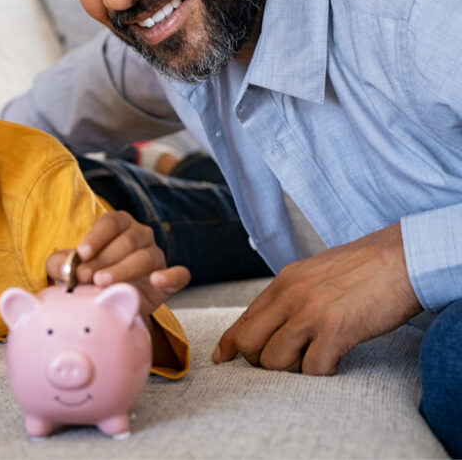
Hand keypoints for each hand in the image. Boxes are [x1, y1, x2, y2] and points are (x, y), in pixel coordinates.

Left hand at [46, 210, 190, 317]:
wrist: (108, 305)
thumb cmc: (87, 279)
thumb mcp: (68, 270)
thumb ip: (60, 264)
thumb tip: (65, 267)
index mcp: (118, 225)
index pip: (111, 222)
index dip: (96, 237)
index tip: (82, 254)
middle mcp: (141, 236)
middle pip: (127, 240)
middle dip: (104, 259)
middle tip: (86, 277)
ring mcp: (157, 257)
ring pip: (146, 257)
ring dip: (124, 269)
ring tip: (103, 283)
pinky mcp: (170, 280)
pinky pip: (179, 274)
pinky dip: (170, 276)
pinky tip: (157, 281)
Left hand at [213, 222, 421, 374]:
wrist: (406, 257)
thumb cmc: (367, 266)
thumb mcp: (315, 272)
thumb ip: (292, 294)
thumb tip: (275, 319)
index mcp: (284, 282)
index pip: (244, 319)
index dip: (230, 343)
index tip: (223, 357)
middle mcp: (290, 296)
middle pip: (249, 344)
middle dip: (259, 360)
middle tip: (283, 361)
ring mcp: (311, 314)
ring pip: (274, 361)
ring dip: (292, 370)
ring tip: (313, 359)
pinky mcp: (336, 330)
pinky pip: (312, 369)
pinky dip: (321, 373)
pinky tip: (334, 362)